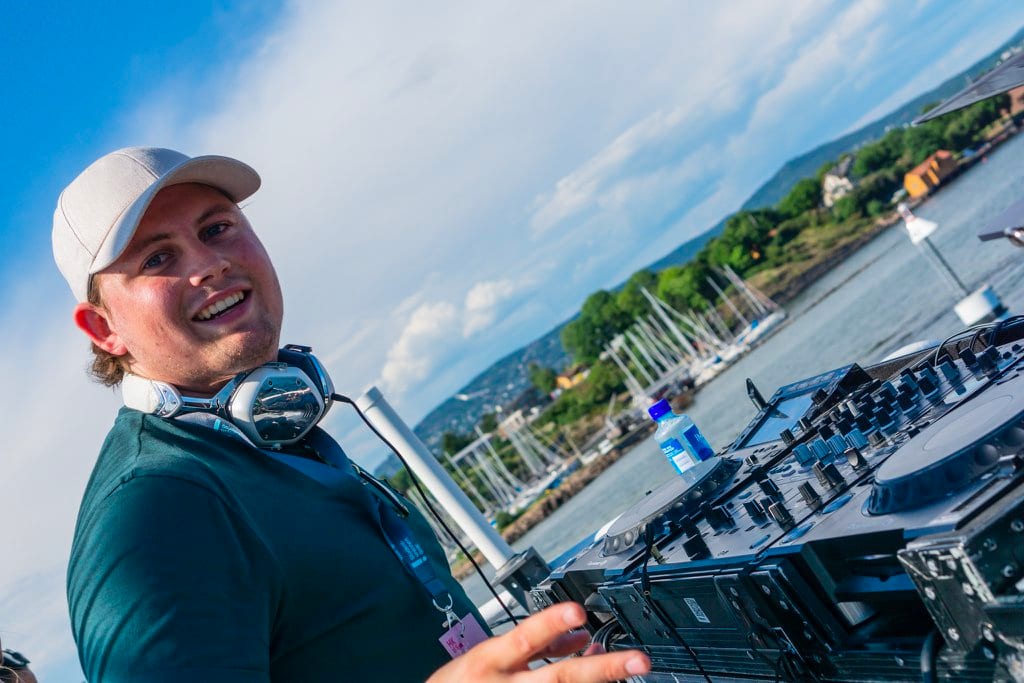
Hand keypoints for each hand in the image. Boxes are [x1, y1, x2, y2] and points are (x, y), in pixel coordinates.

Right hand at [427, 603, 649, 681]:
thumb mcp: (490, 656)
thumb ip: (534, 645)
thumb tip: (578, 635)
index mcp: (491, 661)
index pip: (524, 636)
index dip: (551, 624)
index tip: (578, 611)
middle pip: (559, 679)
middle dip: (601, 669)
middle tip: (638, 660)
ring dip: (598, 680)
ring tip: (630, 668)